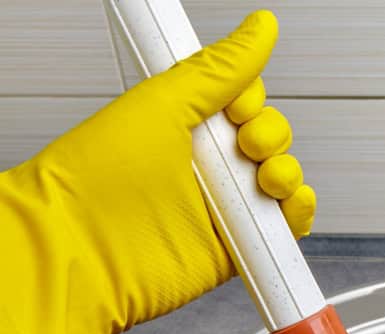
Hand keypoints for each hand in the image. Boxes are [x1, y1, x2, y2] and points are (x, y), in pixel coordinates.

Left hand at [0, 10, 314, 333]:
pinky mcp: (237, 248)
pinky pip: (285, 227)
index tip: (235, 107)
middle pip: (269, 138)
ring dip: (287, 172)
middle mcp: (203, 165)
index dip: (251, 100)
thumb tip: (259, 28)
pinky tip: (285, 204)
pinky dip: (297, 214)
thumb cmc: (101, 179)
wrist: (85, 251)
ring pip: (282, 180)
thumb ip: (220, 68)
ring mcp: (222, 207)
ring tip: (264, 178)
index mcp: (182, 125)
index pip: (243, 101)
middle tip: (244, 143)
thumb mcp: (165, 101)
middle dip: (271, 135)